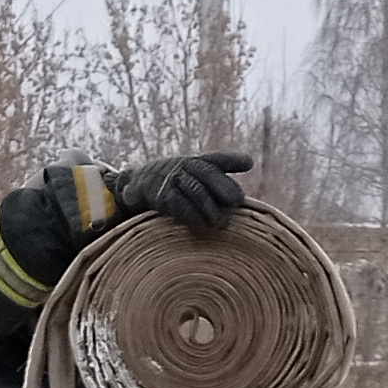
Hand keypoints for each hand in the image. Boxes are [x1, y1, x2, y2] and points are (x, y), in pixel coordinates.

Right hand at [111, 152, 253, 231]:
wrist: (139, 183)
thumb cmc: (175, 183)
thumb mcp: (193, 176)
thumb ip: (215, 183)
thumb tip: (240, 200)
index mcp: (196, 161)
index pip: (216, 159)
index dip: (232, 160)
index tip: (248, 163)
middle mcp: (184, 166)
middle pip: (207, 173)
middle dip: (223, 186)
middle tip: (238, 201)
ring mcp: (172, 180)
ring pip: (195, 191)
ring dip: (210, 208)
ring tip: (222, 224)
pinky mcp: (161, 196)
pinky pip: (179, 206)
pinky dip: (192, 217)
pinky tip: (201, 227)